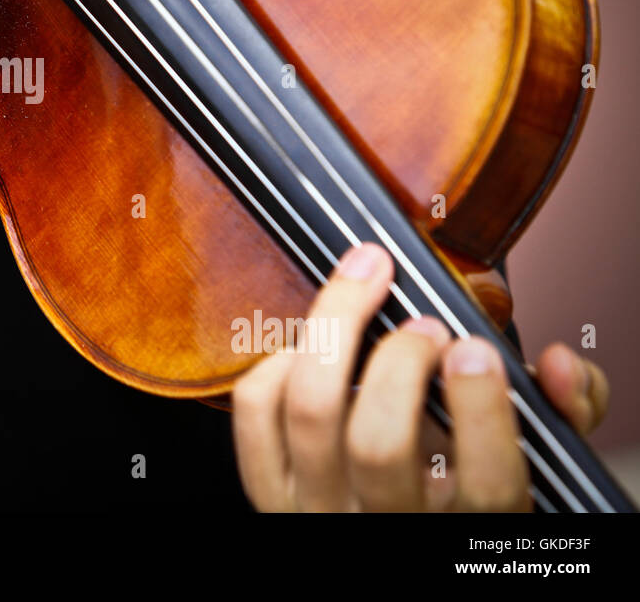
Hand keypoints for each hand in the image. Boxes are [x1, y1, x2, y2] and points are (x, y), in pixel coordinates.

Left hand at [231, 242, 608, 510]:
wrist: (395, 529)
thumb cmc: (465, 483)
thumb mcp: (536, 460)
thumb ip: (562, 412)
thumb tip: (558, 363)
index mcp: (468, 525)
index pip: (485, 483)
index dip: (481, 407)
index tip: (474, 347)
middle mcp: (389, 524)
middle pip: (378, 442)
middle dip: (400, 362)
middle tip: (426, 327)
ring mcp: (320, 509)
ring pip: (310, 412)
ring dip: (336, 334)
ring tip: (368, 291)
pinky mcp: (268, 490)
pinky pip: (258, 414)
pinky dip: (278, 362)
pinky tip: (311, 344)